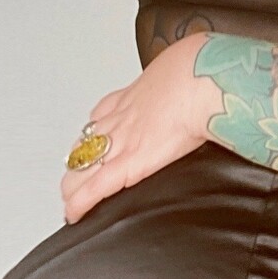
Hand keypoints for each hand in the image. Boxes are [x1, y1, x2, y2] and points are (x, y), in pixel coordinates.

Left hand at [61, 34, 221, 223]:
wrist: (202, 80)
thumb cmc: (201, 72)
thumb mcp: (188, 65)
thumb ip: (188, 75)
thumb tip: (206, 72)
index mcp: (138, 95)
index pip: (104, 114)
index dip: (96, 129)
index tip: (94, 138)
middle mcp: (122, 118)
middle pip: (87, 141)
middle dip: (80, 159)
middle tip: (78, 174)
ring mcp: (121, 141)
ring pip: (83, 164)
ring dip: (74, 181)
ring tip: (71, 196)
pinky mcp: (128, 164)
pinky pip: (96, 187)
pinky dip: (82, 202)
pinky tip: (75, 213)